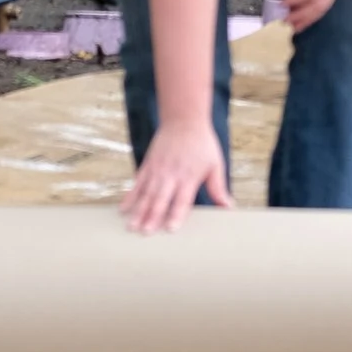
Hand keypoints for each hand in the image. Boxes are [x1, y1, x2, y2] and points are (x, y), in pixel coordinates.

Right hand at [123, 116, 230, 233]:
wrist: (184, 119)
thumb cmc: (202, 143)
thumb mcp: (215, 164)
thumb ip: (218, 188)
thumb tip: (228, 208)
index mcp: (189, 176)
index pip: (182, 199)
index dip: (176, 214)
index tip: (170, 229)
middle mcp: (171, 174)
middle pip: (160, 199)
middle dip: (152, 216)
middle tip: (145, 233)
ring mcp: (157, 169)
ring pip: (146, 194)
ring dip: (138, 210)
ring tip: (131, 226)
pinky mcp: (148, 164)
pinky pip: (137, 183)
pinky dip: (130, 196)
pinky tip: (123, 208)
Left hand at [284, 0, 351, 29]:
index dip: (296, 0)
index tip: (280, 4)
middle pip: (319, 5)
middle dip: (302, 16)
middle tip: (284, 25)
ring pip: (325, 6)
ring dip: (309, 18)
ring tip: (295, 27)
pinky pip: (327, 1)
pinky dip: (317, 12)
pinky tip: (308, 15)